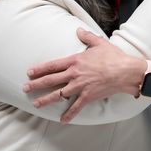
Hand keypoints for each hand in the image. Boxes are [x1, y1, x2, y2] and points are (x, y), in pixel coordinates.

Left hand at [24, 28, 145, 123]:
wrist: (125, 71)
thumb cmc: (113, 56)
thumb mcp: (99, 43)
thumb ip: (87, 37)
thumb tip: (78, 30)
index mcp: (75, 61)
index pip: (53, 65)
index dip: (40, 69)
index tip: (29, 72)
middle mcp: (75, 74)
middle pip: (51, 80)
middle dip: (36, 84)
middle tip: (25, 88)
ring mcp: (80, 86)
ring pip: (59, 94)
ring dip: (46, 99)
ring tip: (36, 104)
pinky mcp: (88, 96)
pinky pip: (76, 107)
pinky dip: (69, 114)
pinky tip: (62, 120)